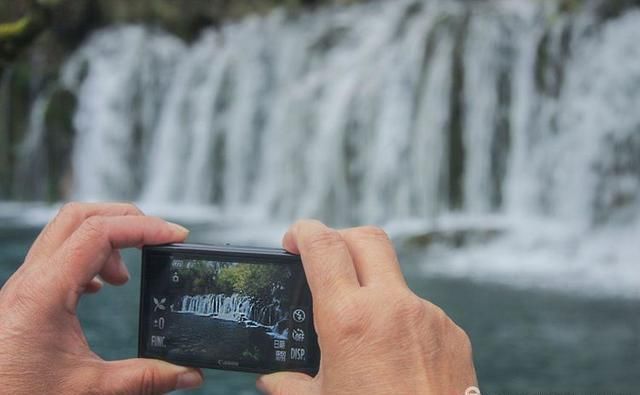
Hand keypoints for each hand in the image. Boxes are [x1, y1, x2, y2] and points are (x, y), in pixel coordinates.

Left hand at [0, 202, 203, 393]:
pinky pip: (57, 255)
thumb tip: (188, 373)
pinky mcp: (24, 296)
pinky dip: (88, 257)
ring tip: (125, 275)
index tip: (175, 236)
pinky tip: (100, 286)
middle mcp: (30, 280)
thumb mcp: (89, 389)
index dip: (143, 227)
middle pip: (80, 216)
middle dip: (125, 219)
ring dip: (106, 239)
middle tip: (156, 238)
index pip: (99, 232)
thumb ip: (144, 378)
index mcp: (44, 292)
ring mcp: (24, 285)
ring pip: (66, 231)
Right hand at [257, 220, 476, 394]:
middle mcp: (392, 307)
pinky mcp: (452, 332)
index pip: (323, 246)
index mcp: (349, 320)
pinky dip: (400, 322)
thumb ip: (289, 385)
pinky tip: (395, 356)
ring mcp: (428, 316)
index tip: (293, 239)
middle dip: (340, 239)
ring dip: (373, 290)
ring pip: (394, 280)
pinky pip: (420, 312)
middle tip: (325, 262)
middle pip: (366, 238)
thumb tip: (271, 379)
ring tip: (363, 333)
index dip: (303, 231)